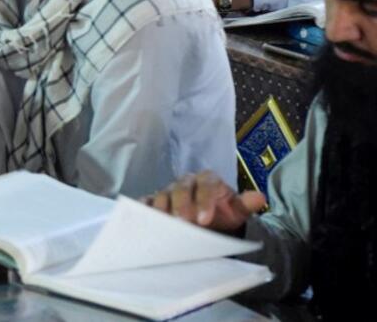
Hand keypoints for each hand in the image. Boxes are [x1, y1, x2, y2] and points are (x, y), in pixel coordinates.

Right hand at [143, 171, 266, 233]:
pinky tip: (143, 218)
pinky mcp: (155, 201)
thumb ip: (245, 204)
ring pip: (163, 194)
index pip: (205, 183)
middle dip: (182, 204)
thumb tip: (260, 198)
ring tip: (166, 224)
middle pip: (181, 188)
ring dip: (163, 209)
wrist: (208, 222)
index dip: (205, 200)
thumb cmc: (222, 214)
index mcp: (207, 179)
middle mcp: (186, 182)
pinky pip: (147, 201)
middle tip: (185, 222)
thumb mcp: (237, 211)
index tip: (206, 219)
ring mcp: (168, 190)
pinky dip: (144, 208)